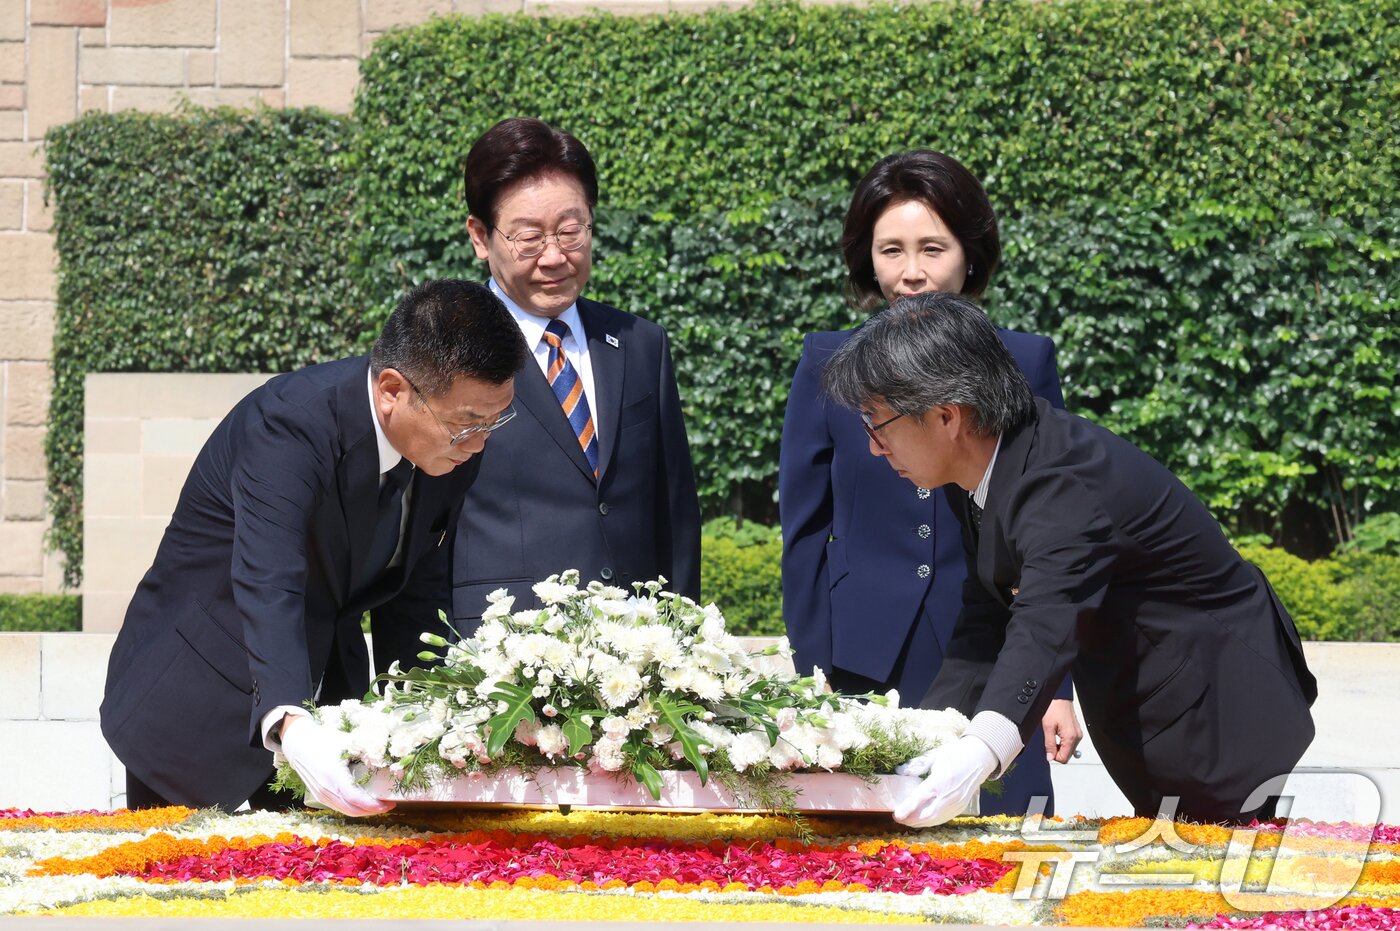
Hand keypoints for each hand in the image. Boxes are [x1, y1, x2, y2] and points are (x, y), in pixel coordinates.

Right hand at [278, 715, 393, 816]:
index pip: (355, 798)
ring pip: (345, 810)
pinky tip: (364, 802)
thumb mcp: (348, 742)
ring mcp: (321, 794)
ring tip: (379, 804)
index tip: (388, 803)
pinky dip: (353, 808)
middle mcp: (325, 789)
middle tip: (388, 805)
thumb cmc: (324, 739)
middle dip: (372, 811)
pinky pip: (339, 807)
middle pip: (352, 809)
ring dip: (363, 811)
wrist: (299, 744)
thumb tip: (388, 762)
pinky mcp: (319, 795)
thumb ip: (367, 753)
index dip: (373, 804)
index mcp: (333, 775)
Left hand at [892, 736, 996, 827]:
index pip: (921, 797)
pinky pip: (944, 818)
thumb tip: (899, 770)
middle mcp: (950, 794)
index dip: (908, 808)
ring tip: (907, 820)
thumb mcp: (935, 755)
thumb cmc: (955, 753)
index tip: (896, 815)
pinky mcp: (961, 806)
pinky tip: (922, 819)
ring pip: (936, 819)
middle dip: (912, 819)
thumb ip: (918, 764)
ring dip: (921, 822)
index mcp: (941, 779)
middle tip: (898, 818)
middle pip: (928, 814)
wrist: (979, 758)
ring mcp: (957, 803)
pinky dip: (932, 821)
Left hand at [1041, 698, 1082, 763]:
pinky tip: (1057, 734)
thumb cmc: (1054, 708)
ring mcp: (1078, 734)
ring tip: (1053, 736)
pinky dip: (1063, 742)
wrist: (1059, 697)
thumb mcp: (1048, 727)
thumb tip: (1050, 757)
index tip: (1048, 750)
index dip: (1054, 756)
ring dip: (1060, 747)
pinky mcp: (1076, 731)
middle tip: (1049, 742)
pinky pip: (1071, 742)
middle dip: (1057, 752)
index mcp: (1071, 737)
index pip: (1064, 758)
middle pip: (1067, 755)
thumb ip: (1049, 744)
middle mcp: (1077, 736)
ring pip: (1069, 749)